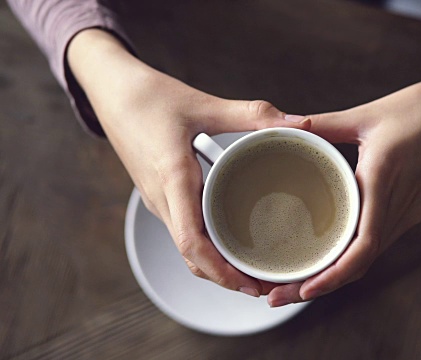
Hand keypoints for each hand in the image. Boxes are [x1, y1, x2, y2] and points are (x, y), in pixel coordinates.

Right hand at [68, 29, 309, 296]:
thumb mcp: (204, 104)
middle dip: (225, 277)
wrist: (111, 91)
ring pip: (186, 247)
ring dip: (216, 265)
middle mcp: (163, 198)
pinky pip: (183, 230)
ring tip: (252, 268)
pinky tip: (231, 239)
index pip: (191, 241)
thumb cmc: (151, 97)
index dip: (219, 270)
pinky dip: (206, 247)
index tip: (248, 284)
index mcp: (173, 179)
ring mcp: (159, 200)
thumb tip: (299, 123)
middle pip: (191, 256)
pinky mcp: (161, 195)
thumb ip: (252, 115)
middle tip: (263, 284)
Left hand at [267, 69, 420, 305]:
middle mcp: (400, 207)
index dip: (332, 276)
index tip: (302, 288)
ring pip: (370, 257)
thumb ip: (324, 124)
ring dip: (335, 275)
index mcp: (384, 180)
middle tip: (279, 294)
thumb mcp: (368, 113)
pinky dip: (353, 256)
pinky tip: (331, 254)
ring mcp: (410, 212)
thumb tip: (286, 127)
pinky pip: (380, 240)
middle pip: (360, 263)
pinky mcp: (413, 210)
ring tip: (297, 280)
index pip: (361, 247)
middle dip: (320, 284)